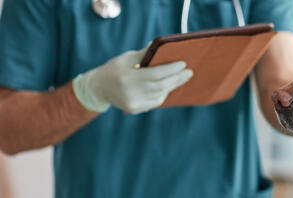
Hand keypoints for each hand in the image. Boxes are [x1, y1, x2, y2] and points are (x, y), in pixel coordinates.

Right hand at [72, 48, 192, 113]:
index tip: (183, 63)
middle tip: (189, 72)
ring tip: (181, 77)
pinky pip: (155, 102)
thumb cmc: (115, 69)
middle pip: (161, 86)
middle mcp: (130, 93)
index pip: (155, 74)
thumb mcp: (127, 58)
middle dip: (177, 78)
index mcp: (127, 77)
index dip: (171, 69)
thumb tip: (162, 45)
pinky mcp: (135, 110)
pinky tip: (169, 86)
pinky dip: (164, 93)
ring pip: (160, 95)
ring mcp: (133, 103)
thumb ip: (145, 54)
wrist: (99, 88)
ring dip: (172, 86)